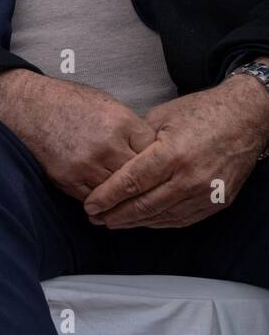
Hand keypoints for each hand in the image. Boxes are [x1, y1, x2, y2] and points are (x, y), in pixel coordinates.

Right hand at [0, 70, 154, 200]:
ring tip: (132, 202)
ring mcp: (87, 164)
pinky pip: (95, 199)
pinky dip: (102, 201)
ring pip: (119, 193)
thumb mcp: (107, 104)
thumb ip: (130, 128)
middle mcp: (107, 146)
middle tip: (152, 191)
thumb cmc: (67, 102)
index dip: (158, 161)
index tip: (159, 167)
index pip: (155, 153)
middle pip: (140, 177)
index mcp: (121, 123)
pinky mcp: (68, 178)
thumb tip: (150, 148)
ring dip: (124, 197)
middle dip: (145, 183)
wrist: (28, 106)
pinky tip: (107, 201)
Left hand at [83, 75, 268, 228]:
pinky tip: (142, 221)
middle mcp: (190, 178)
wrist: (245, 118)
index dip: (107, 197)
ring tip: (113, 222)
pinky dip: (159, 222)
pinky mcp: (218, 201)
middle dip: (115, 214)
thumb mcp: (160, 118)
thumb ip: (136, 142)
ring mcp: (206, 193)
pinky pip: (183, 219)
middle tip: (95, 218)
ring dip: (134, 222)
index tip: (89, 205)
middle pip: (144, 205)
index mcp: (171, 154)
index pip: (131, 183)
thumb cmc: (199, 112)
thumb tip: (111, 160)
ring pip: (162, 216)